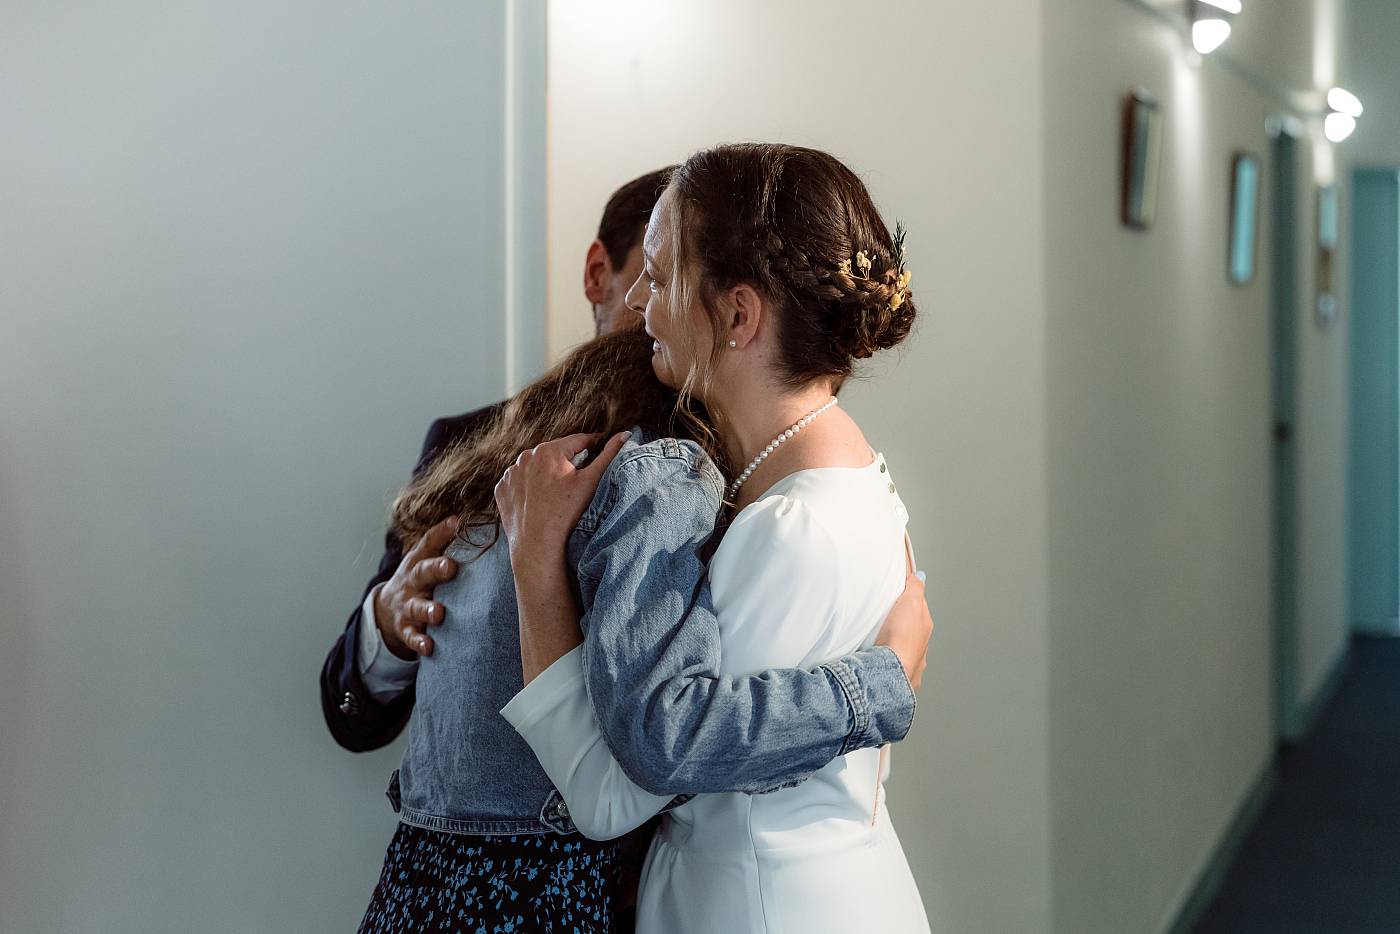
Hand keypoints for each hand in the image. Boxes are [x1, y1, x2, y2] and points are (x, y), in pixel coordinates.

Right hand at [374, 516, 461, 658]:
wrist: (386, 608)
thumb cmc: (418, 578)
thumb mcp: (425, 557)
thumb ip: (443, 540)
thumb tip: (465, 517)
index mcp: (419, 561)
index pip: (428, 543)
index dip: (441, 532)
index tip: (456, 523)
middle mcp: (411, 581)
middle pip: (422, 573)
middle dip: (435, 569)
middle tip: (449, 567)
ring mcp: (406, 605)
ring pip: (416, 607)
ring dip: (427, 610)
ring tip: (438, 613)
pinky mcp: (405, 628)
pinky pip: (411, 636)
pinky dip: (419, 642)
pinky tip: (429, 647)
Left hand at [494, 430, 630, 568]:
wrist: (537, 545)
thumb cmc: (566, 513)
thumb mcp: (591, 481)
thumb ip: (609, 454)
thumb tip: (625, 434)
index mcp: (549, 450)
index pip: (578, 440)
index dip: (593, 446)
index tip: (599, 454)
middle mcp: (525, 456)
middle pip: (556, 453)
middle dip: (568, 462)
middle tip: (578, 481)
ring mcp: (511, 473)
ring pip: (536, 466)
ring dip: (547, 473)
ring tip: (557, 493)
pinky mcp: (502, 488)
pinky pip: (520, 480)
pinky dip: (529, 486)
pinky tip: (540, 500)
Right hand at [875, 570, 931, 691]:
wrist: (888, 671)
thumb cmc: (900, 639)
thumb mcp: (911, 602)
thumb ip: (915, 588)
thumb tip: (918, 576)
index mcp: (925, 626)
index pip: (918, 606)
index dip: (908, 598)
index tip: (898, 592)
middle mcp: (920, 645)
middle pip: (910, 628)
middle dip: (900, 622)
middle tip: (885, 615)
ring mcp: (910, 661)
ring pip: (902, 647)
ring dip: (894, 641)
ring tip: (880, 636)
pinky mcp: (897, 674)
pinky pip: (892, 664)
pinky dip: (887, 659)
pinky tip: (878, 654)